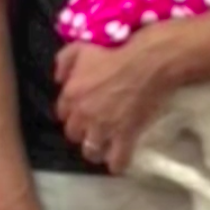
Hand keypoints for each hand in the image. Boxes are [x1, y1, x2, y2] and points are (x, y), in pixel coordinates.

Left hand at [54, 36, 167, 173]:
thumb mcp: (83, 47)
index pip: (62, 112)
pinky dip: (117, 162)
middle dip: (82, 130)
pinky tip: (119, 161)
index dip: (73, 110)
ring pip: (91, 150)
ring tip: (104, 146)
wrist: (150, 60)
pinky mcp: (125, 135)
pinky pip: (117, 159)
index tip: (82, 108)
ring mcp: (104, 127)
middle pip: (74, 134)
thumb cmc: (118, 49)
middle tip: (94, 125)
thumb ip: (64, 61)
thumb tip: (58, 78)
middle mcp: (84, 115)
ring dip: (96, 149)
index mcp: (72, 94)